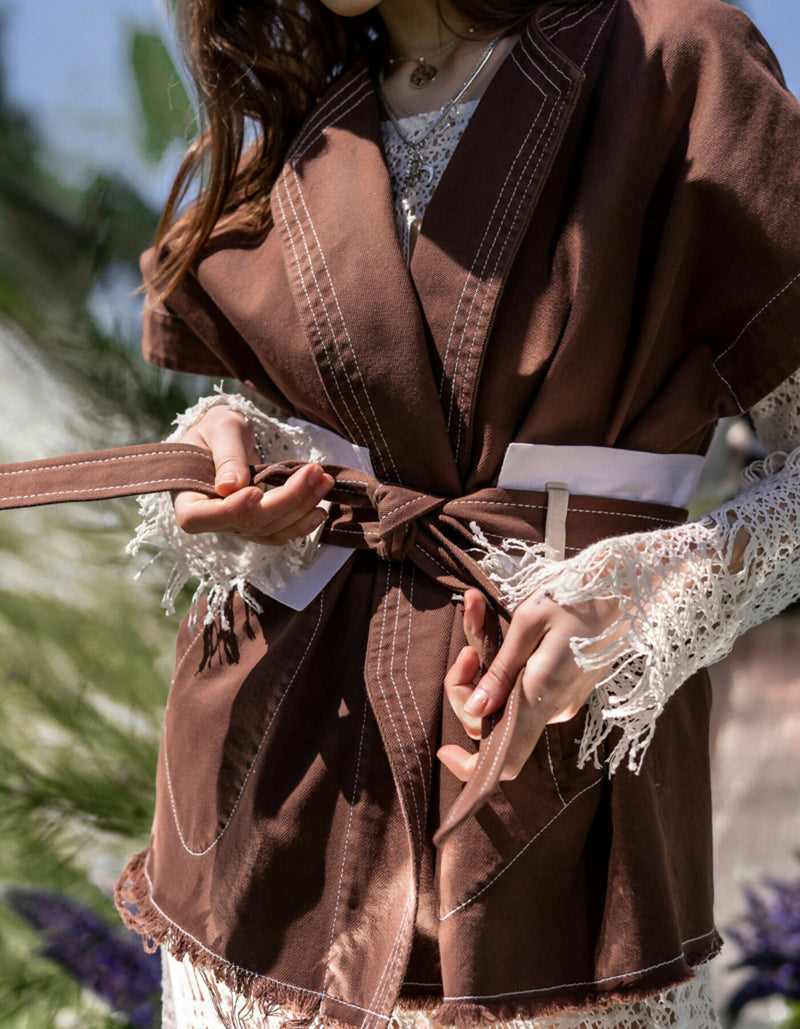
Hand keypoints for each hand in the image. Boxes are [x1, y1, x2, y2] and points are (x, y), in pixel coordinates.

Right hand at [172, 404, 333, 543]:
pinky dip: (301, 524)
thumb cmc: (216, 429)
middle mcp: (210, 520)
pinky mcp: (255, 527)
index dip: (230, 511)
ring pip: (269, 530)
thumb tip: (231, 487)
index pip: (198, 518)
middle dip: (286, 500)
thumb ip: (227, 455)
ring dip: (302, 509)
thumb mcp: (221, 429)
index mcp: (187, 497)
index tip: (256, 492)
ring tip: (324, 482)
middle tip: (315, 473)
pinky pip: (278, 533)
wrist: (226, 437)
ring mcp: (234, 527)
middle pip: (247, 523)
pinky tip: (320, 509)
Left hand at [439, 587, 620, 781]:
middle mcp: (553, 707)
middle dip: (468, 683)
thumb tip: (476, 710)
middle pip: (493, 720)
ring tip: (477, 607)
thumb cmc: (579, 595)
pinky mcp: (566, 684)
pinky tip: (498, 617)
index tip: (445, 750)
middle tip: (466, 646)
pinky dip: (505, 657)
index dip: (472, 767)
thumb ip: (501, 670)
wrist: (631, 585)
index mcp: (542, 696)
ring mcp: (562, 698)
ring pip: (506, 695)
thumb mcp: (531, 621)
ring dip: (483, 658)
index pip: (505, 758)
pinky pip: (525, 682)